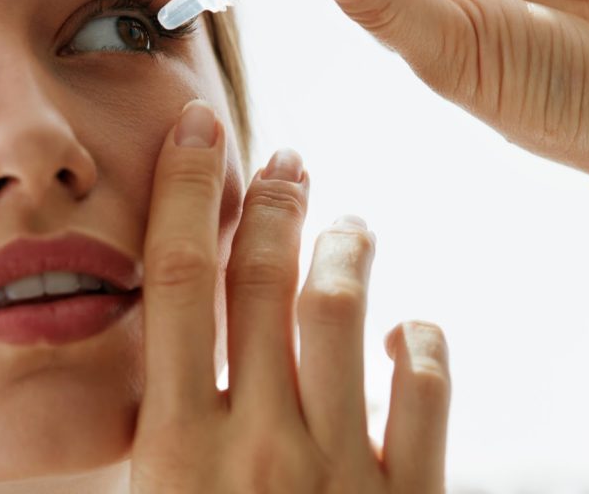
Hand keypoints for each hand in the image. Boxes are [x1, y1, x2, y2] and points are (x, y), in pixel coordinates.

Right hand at [129, 100, 450, 492]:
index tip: (197, 129)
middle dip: (273, 204)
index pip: (178, 281)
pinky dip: (419, 343)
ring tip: (349, 226)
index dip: (185, 190)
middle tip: (287, 165)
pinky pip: (425, 393)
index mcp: (179, 446)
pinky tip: (406, 329)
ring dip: (344, 250)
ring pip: (340, 313)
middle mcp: (257, 447)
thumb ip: (163, 432)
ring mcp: (338, 473)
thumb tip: (174, 355)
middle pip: (262, 280)